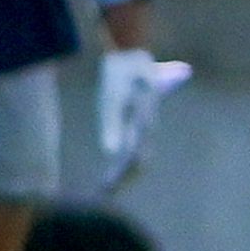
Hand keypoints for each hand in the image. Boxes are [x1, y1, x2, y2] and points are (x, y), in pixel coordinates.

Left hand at [98, 48, 193, 189]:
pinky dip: (123, 164)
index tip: (105, 192)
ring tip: (105, 190)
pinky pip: (134, 150)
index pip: (135, 159)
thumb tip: (110, 152)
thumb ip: (112, 124)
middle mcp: (148, 127)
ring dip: (124, 175)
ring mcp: (145, 126)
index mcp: (144, 123)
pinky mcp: (139, 124)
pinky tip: (112, 173)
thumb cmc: (119, 73)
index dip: (121, 177)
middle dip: (122, 180)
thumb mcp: (111, 96)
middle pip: (139, 162)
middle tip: (101, 196)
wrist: (131, 54)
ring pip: (139, 158)